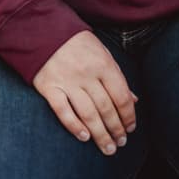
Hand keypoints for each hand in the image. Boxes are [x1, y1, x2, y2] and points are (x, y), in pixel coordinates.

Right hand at [33, 30, 137, 154]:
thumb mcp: (102, 53)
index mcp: (103, 64)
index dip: (128, 115)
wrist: (45, 31)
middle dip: (116, 129)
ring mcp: (67, 82)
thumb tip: (133, 100)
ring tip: (108, 148)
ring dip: (100, 134)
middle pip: (106, 108)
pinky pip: (63, 111)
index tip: (131, 128)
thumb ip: (117, 76)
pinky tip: (84, 137)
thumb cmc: (78, 44)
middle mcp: (87, 74)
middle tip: (121, 143)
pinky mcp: (49, 87)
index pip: (121, 96)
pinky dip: (74, 126)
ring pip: (88, 114)